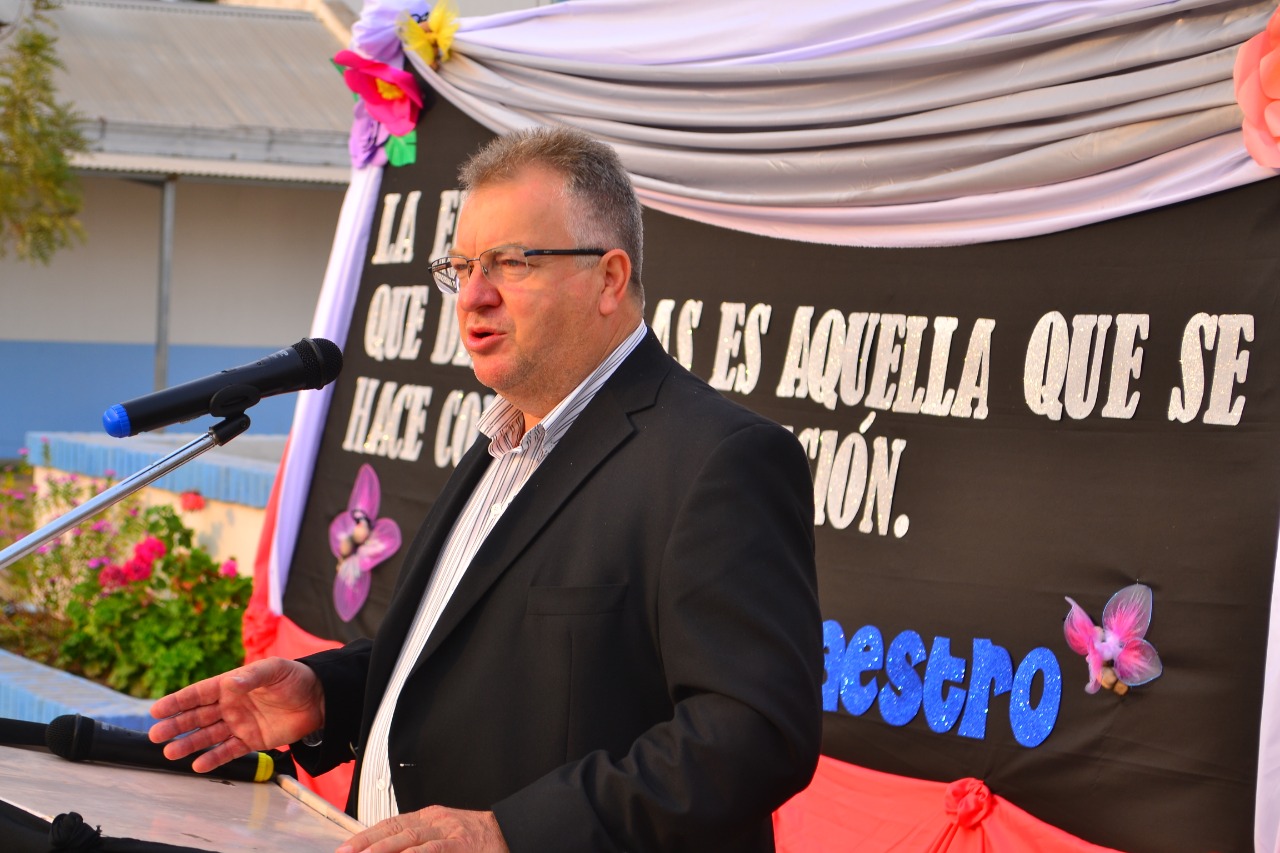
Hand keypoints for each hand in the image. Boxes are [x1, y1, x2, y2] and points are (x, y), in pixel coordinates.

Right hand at [147, 657, 323, 772]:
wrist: (320, 699)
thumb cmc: (295, 679)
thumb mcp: (274, 670)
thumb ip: (252, 677)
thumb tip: (230, 683)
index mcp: (231, 685)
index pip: (199, 694)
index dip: (178, 702)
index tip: (156, 710)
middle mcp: (231, 705)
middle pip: (198, 716)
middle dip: (176, 725)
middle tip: (155, 735)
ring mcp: (239, 723)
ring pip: (208, 735)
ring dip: (189, 744)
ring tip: (170, 753)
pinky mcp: (251, 740)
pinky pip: (228, 750)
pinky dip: (213, 758)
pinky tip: (197, 765)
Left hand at [336, 806, 507, 852]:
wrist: (511, 833)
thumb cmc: (478, 839)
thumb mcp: (446, 832)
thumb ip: (420, 840)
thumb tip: (391, 848)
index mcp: (430, 817)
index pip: (390, 823)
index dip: (366, 836)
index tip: (346, 848)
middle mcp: (436, 821)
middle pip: (394, 830)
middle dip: (366, 844)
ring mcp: (448, 832)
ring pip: (409, 839)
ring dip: (383, 849)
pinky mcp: (460, 846)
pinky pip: (433, 850)